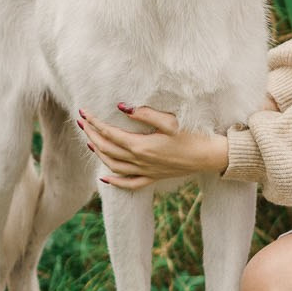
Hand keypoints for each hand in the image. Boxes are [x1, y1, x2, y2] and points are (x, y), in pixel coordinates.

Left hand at [76, 104, 229, 188]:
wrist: (209, 156)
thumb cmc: (192, 135)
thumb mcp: (169, 121)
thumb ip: (144, 114)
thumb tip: (122, 107)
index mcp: (141, 146)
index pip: (110, 134)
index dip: (95, 123)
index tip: (84, 113)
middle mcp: (140, 161)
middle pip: (108, 149)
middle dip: (92, 135)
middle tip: (82, 123)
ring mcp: (146, 171)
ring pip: (114, 165)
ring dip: (100, 154)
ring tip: (90, 142)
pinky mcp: (153, 177)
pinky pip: (129, 183)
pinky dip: (115, 181)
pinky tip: (105, 177)